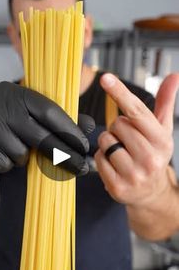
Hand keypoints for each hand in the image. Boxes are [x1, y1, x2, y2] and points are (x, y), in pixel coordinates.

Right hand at [0, 82, 93, 175]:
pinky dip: (8, 162)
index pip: (50, 111)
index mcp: (16, 94)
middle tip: (80, 167)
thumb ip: (56, 118)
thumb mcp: (26, 114)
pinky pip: (7, 163)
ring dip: (25, 157)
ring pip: (23, 153)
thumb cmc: (1, 123)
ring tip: (12, 146)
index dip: (70, 130)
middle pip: (41, 136)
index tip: (84, 146)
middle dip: (64, 154)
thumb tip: (89, 126)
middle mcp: (1, 106)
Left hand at [95, 73, 178, 205]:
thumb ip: (165, 102)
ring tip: (121, 152)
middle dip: (118, 128)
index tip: (105, 78)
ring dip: (108, 142)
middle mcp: (150, 159)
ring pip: (105, 140)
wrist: (151, 193)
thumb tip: (174, 76)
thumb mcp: (162, 130)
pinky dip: (102, 157)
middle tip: (128, 140)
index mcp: (162, 141)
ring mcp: (134, 175)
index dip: (120, 92)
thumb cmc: (153, 155)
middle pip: (117, 124)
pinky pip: (98, 158)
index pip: (137, 111)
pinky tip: (114, 165)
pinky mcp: (117, 187)